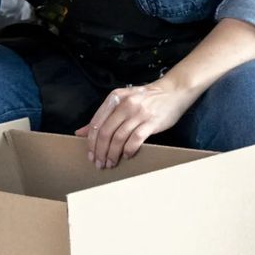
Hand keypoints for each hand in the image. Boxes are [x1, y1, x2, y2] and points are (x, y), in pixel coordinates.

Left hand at [76, 79, 200, 168]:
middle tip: (100, 163)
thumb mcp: (122, 101)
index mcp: (114, 98)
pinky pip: (135, 139)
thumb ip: (102, 116)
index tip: (91, 155)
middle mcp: (125, 104)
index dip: (91, 142)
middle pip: (106, 132)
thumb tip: (80, 132)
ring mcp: (138, 113)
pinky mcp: (151, 122)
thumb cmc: (146, 98)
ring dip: (113, 154)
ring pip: (119, 138)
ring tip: (111, 163)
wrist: (173, 91)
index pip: (96, 123)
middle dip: (100, 151)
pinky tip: (127, 155)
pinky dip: (129, 150)